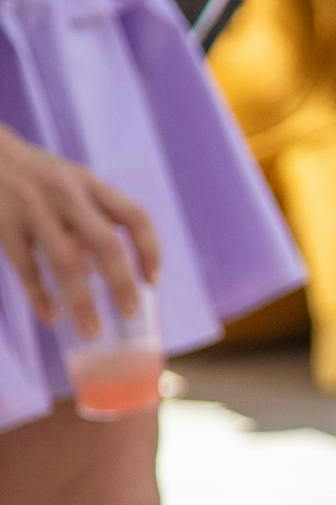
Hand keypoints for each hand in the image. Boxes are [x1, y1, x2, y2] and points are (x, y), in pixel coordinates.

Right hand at [0, 124, 159, 337]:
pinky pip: (26, 268)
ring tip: (92, 330)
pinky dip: (39, 295)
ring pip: (66, 262)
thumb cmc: (33, 174)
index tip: (152, 281)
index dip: (150, 250)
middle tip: (130, 313)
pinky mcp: (4, 225)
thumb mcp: (68, 180)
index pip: (134, 216)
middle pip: (105, 243)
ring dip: (82, 300)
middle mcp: (66, 194)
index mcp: (89, 183)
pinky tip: (50, 316)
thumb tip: (105, 270)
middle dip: (121, 283)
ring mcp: (33, 209)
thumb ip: (91, 215)